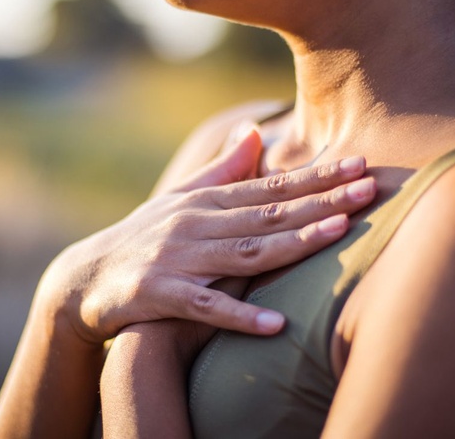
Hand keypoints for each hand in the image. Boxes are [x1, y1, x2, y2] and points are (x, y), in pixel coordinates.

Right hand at [37, 127, 375, 345]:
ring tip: (338, 234)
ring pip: (244, 252)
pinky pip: (205, 307)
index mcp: (207, 201)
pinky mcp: (158, 295)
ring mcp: (178, 258)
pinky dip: (239, 316)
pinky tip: (276, 324)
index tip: (360, 164)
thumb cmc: (143, 236)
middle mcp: (196, 224)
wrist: (84, 278)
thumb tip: (254, 131)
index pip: (271, 187)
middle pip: (268, 214)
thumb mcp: (181, 199)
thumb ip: (222, 169)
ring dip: (292, 243)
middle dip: (322, 201)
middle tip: (370, 188)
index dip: (317, 177)